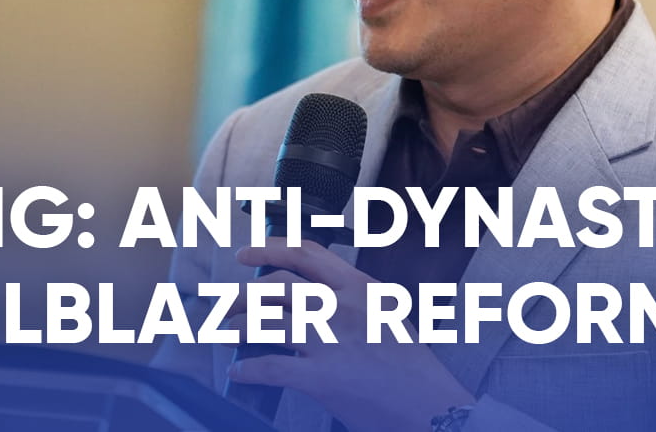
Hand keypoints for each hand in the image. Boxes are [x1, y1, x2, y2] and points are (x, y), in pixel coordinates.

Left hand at [226, 240, 473, 431]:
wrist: (431, 407)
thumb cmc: (412, 368)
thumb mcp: (388, 315)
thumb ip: (353, 300)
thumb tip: (312, 298)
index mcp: (361, 287)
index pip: (307, 254)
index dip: (270, 248)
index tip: (246, 253)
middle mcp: (342, 307)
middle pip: (276, 287)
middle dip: (242, 294)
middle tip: (226, 303)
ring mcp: (330, 341)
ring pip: (266, 321)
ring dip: (236, 326)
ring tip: (225, 331)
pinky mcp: (320, 377)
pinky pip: (269, 366)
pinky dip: (247, 369)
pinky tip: (238, 371)